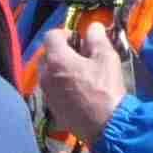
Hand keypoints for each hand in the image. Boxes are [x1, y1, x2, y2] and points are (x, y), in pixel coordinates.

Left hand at [32, 20, 130, 144]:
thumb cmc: (106, 88)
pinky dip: (61, 86)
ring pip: (48, 74)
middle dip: (62, 51)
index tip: (79, 39)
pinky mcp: (52, 109)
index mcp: (57, 60)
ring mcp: (47, 94)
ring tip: (80, 75)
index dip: (65, 33)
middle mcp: (46, 76)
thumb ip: (97, 37)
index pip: (51, 35)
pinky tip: (78, 92)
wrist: (106, 126)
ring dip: (61, 70)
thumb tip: (92, 26)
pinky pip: (52, 90)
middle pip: (47, 55)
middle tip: (81, 56)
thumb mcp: (106, 57)